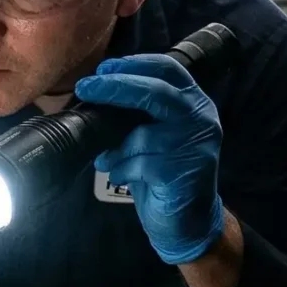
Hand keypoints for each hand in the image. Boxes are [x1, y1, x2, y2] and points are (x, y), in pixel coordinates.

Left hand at [75, 54, 226, 265]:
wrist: (189, 222)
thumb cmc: (166, 174)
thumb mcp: (155, 136)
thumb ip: (137, 114)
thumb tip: (95, 93)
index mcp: (194, 103)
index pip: (168, 68)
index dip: (134, 64)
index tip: (103, 69)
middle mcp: (201, 118)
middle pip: (155, 91)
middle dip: (115, 87)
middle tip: (85, 88)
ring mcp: (195, 146)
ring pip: (141, 134)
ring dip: (116, 147)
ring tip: (107, 158)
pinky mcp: (183, 173)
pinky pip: (140, 164)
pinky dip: (122, 170)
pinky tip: (121, 176)